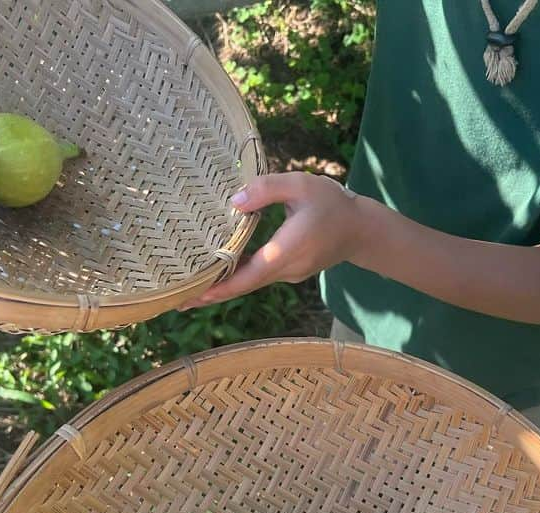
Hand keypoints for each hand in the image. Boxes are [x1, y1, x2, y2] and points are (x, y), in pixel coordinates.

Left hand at [180, 172, 361, 309]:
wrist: (361, 229)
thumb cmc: (331, 203)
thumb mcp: (300, 185)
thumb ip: (266, 189)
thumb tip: (234, 203)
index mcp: (286, 250)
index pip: (247, 276)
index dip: (219, 288)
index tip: (193, 296)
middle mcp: (286, 269)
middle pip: (243, 287)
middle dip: (211, 294)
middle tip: (178, 301)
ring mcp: (289, 274)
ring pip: (251, 284)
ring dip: (223, 288)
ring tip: (191, 290)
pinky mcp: (290, 271)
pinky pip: (259, 277)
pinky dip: (238, 279)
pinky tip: (220, 274)